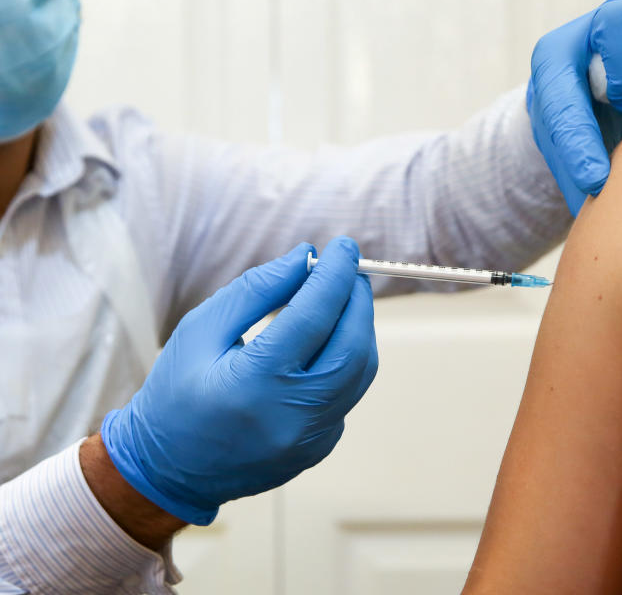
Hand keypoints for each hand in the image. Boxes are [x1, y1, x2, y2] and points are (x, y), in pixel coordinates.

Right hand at [100, 238, 377, 524]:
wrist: (166, 471)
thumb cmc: (175, 393)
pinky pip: (347, 392)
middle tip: (348, 268)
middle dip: (357, 299)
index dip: (334, 275)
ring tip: (341, 298)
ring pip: (360, 370)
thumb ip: (257, 290)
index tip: (344, 246)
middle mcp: (292, 416)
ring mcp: (312, 439)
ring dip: (358, 327)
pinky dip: (345, 359)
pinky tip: (324, 342)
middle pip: (352, 345)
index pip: (315, 317)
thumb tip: (306, 257)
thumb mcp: (201, 330)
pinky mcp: (320, 448)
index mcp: (255, 384)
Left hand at [527, 0, 621, 213]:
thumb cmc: (593, 135)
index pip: (562, 98)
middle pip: (616, 21)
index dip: (582, 144)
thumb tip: (604, 221)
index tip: (599, 179)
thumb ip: (585, 192)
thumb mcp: (577, 167)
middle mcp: (590, 32)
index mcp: (553, 70)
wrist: (610, 104)